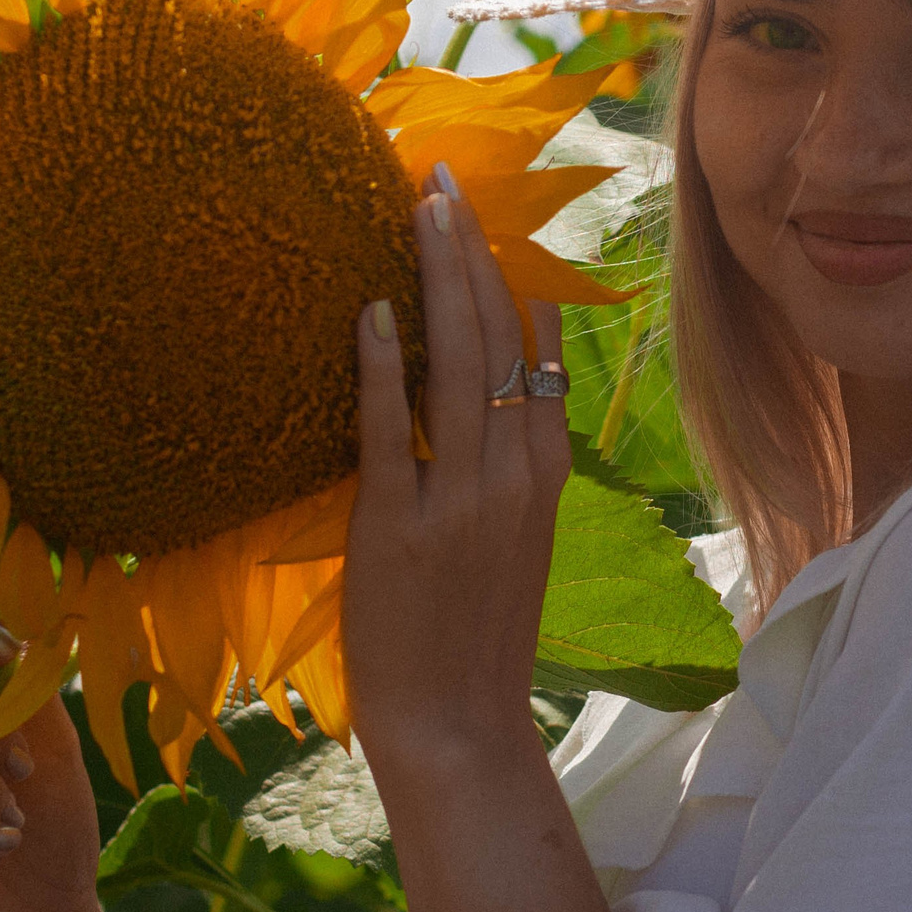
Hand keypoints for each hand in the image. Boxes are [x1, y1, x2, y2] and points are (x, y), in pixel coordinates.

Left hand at [341, 165, 623, 911]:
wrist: (459, 730)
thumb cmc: (472, 640)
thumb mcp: (511, 543)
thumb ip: (502, 470)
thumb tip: (480, 398)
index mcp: (544, 475)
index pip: (534, 353)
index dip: (506, 277)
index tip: (481, 219)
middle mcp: (514, 475)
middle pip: (496, 337)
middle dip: (468, 250)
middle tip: (438, 181)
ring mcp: (460, 498)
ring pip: (457, 363)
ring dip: (435, 279)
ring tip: (415, 210)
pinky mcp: (401, 526)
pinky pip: (392, 429)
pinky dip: (381, 367)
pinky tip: (366, 312)